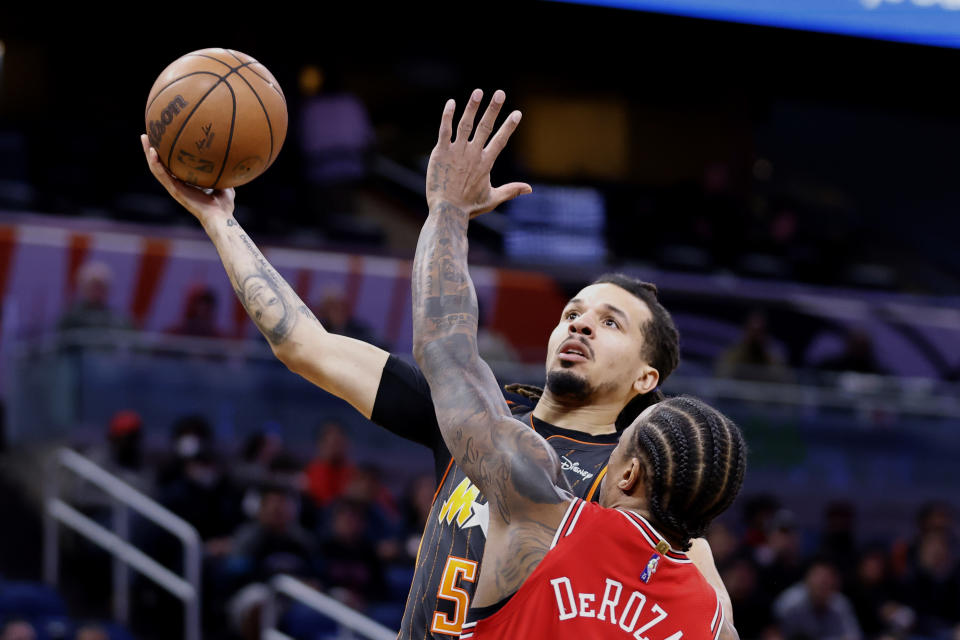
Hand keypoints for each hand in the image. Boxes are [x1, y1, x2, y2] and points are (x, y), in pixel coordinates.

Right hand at [140, 134, 234, 227]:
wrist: (219, 217)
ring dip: (148, 152)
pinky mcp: (175, 190)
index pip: (171, 165)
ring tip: (144, 137)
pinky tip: (152, 151)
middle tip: (148, 134)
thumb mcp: (223, 184)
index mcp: (185, 183)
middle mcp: (177, 184)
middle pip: (160, 164)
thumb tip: (228, 158)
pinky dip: (155, 163)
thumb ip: (222, 172)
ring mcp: (174, 187)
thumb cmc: (223, 205)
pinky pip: (161, 174)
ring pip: (156, 168)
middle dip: (152, 149)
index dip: (165, 154)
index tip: (162, 139)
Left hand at [427, 88, 531, 216]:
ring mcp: (456, 152)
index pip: (500, 140)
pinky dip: (447, 116)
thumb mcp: (493, 198)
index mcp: (485, 163)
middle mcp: (473, 154)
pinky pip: (445, 130)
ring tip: (478, 91)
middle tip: (500, 93)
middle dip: (493, 109)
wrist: (447, 211)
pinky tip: (451, 103)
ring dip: (472, 107)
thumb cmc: (469, 207)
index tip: (517, 113)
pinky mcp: (441, 152)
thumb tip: (530, 189)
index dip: (509, 126)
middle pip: (485, 127)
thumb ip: (511, 190)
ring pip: (466, 124)